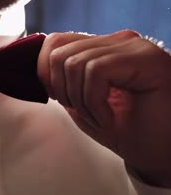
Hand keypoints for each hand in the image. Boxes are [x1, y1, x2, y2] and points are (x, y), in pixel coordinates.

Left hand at [37, 30, 170, 186]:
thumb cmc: (124, 130)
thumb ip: (62, 80)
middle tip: (84, 112)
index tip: (57, 98)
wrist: (161, 154)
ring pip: (76, 63)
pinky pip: (96, 71)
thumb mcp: (81, 102)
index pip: (56, 40)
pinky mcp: (146, 59)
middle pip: (60, 53)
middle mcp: (118, 41)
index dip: (44, 70)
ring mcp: (134, 47)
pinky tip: (111, 117)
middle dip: (62, 91)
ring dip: (81, 101)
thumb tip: (36, 66)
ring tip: (101, 117)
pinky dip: (95, 102)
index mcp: (103, 48)